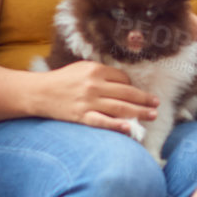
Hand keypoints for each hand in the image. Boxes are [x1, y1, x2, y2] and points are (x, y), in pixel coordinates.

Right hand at [38, 61, 158, 132]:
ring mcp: (88, 102)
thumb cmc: (62, 80)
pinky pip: (103, 122)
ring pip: (120, 108)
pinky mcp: (82, 117)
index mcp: (95, 70)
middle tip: (156, 104)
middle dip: (144, 99)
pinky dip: (117, 125)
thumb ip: (101, 73)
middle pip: (126, 93)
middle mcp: (94, 85)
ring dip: (139, 111)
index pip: (123, 79)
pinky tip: (129, 128)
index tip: (136, 93)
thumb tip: (124, 83)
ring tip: (152, 115)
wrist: (39, 93)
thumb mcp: (82, 68)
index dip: (132, 86)